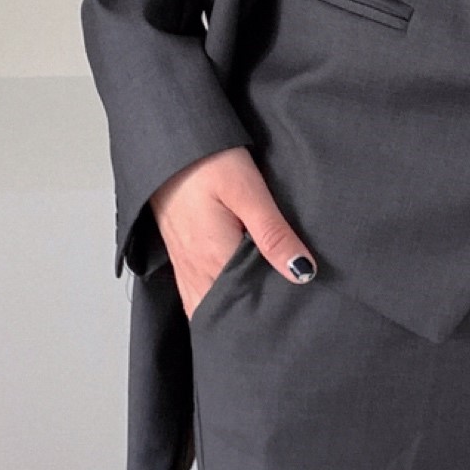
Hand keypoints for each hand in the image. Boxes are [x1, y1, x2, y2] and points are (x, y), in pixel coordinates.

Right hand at [149, 146, 317, 319]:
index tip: (293, 317)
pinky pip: (193, 294)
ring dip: (228, 314)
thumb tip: (302, 273)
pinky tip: (226, 302)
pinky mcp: (179, 254)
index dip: (271, 313)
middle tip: (279, 326)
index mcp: (215, 258)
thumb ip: (274, 235)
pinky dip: (210, 304)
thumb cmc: (208, 162)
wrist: (167, 143)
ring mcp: (184, 264)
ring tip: (257, 321)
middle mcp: (196, 268)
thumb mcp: (249, 192)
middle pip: (225, 311)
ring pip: (206, 306)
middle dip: (249, 320)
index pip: (248, 303)